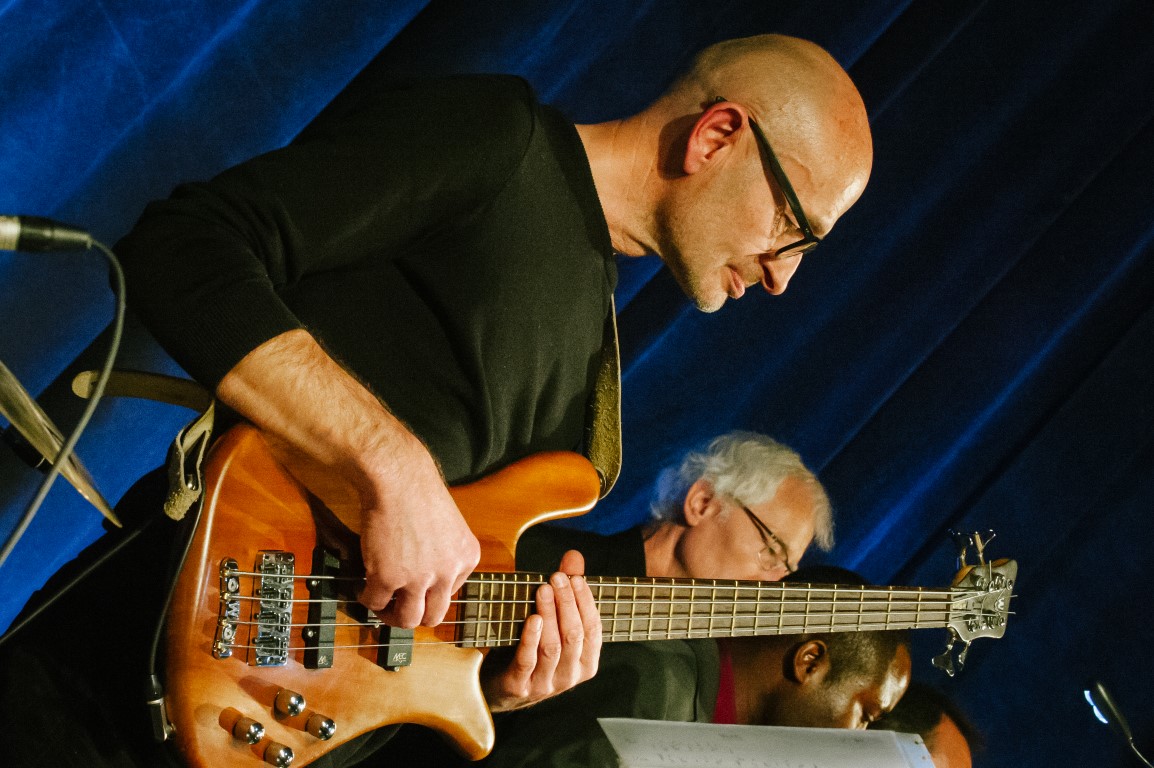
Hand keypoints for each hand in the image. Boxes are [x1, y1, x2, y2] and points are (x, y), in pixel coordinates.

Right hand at [357, 441, 479, 627]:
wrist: (397, 476)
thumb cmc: (418, 491)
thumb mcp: (448, 526)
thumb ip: (443, 553)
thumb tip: (426, 578)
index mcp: (467, 557)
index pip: (451, 592)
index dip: (429, 592)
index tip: (415, 587)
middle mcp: (448, 571)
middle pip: (434, 615)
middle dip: (414, 614)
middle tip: (397, 606)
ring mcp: (419, 578)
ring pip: (407, 619)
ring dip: (391, 616)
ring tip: (380, 603)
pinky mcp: (389, 578)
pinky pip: (375, 602)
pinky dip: (366, 599)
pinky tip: (363, 587)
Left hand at [483, 550, 601, 711]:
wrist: (501, 687)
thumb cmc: (534, 650)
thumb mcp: (554, 623)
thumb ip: (567, 592)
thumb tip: (574, 556)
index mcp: (586, 663)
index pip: (593, 630)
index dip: (585, 602)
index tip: (575, 578)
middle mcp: (570, 676)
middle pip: (574, 636)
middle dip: (567, 603)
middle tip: (556, 578)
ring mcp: (546, 684)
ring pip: (553, 647)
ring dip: (550, 615)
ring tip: (543, 590)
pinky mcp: (520, 686)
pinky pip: (528, 661)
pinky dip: (531, 638)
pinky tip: (532, 618)